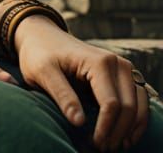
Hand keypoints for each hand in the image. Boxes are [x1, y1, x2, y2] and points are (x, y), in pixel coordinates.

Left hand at [13, 14, 150, 151]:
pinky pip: (139, 100)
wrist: (42, 36)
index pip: (111, 104)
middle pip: (129, 107)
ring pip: (139, 106)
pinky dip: (135, 120)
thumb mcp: (43, 72)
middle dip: (118, 132)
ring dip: (130, 129)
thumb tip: (79, 122)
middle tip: (102, 149)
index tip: (94, 143)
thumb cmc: (39, 53)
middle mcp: (116, 63)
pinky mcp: (122, 75)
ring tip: (114, 145)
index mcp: (98, 62)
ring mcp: (122, 68)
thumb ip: (61, 95)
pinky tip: (124, 135)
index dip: (105, 129)